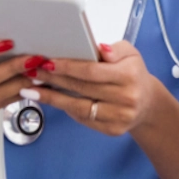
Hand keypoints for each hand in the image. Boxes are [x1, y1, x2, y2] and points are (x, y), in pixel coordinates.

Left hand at [23, 42, 161, 136]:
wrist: (147, 103)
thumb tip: (99, 48)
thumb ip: (114, 49)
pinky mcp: (112, 130)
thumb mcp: (130, 53)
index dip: (68, 67)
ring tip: (32, 88)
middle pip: (82, 88)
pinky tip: (50, 99)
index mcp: (129, 75)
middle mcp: (126, 98)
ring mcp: (119, 117)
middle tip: (33, 71)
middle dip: (54, 79)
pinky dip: (64, 108)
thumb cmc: (132, 73)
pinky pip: (83, 119)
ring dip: (52, 97)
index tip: (47, 62)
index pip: (92, 71)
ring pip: (78, 107)